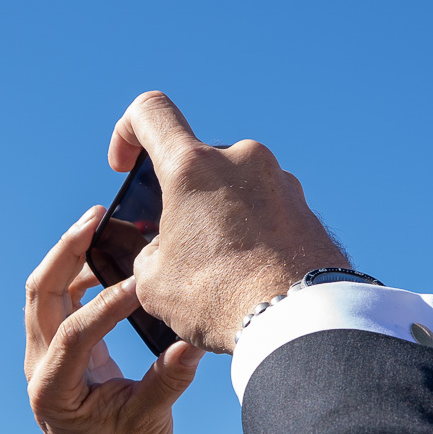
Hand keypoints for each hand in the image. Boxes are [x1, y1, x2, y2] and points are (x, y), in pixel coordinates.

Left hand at [26, 208, 199, 433]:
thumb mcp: (147, 426)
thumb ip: (165, 383)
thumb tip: (191, 344)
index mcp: (54, 388)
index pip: (74, 331)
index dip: (108, 304)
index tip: (143, 281)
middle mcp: (40, 365)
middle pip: (40, 293)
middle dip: (66, 252)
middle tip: (97, 218)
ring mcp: (47, 356)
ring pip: (46, 293)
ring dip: (71, 258)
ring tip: (104, 227)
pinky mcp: (63, 351)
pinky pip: (62, 303)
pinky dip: (81, 277)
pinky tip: (111, 261)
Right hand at [107, 91, 347, 352]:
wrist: (299, 321)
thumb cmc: (219, 298)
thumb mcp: (154, 283)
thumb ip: (150, 254)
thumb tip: (165, 250)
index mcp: (192, 167)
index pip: (149, 111)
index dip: (127, 132)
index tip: (127, 167)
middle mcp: (240, 159)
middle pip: (196, 164)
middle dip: (181, 200)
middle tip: (179, 248)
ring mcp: (280, 181)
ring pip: (233, 189)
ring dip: (219, 217)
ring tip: (221, 271)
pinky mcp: (306, 207)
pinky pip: (267, 211)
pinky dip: (252, 233)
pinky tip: (253, 275)